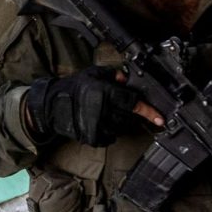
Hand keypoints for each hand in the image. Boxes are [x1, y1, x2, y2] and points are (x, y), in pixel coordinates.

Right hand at [23, 69, 160, 146]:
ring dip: (118, 121)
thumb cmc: (72, 88)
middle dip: (127, 111)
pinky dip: (109, 131)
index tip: (160, 119)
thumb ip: (112, 74)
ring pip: (121, 128)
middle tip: (115, 105)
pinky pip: (111, 137)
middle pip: (128, 116)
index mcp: (104, 93)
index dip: (148, 111)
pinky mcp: (93, 138)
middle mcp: (103, 111)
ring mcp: (98, 126)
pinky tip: (99, 122)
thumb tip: (127, 79)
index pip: (132, 103)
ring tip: (104, 112)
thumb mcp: (92, 73)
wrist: (50, 106)